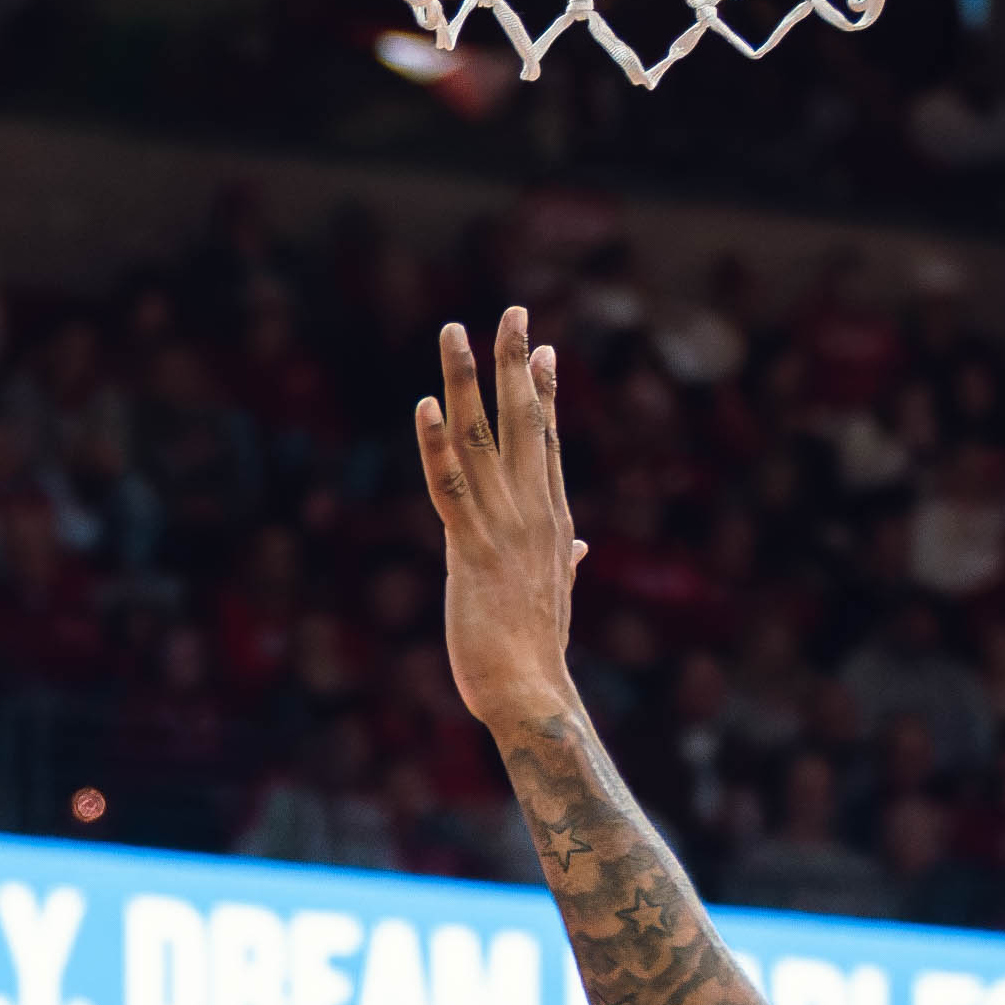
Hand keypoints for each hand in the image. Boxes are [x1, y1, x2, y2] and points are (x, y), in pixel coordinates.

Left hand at [419, 310, 586, 739]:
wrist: (531, 694)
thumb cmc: (537, 653)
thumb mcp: (555, 595)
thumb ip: (564, 560)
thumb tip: (580, 546)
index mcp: (551, 521)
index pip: (547, 442)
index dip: (544, 393)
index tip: (543, 348)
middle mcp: (533, 513)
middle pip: (525, 422)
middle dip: (517, 363)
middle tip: (513, 310)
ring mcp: (503, 527)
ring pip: (482, 439)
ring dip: (468, 381)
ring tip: (455, 330)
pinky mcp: (470, 550)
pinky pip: (449, 487)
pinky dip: (436, 446)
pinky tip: (424, 407)